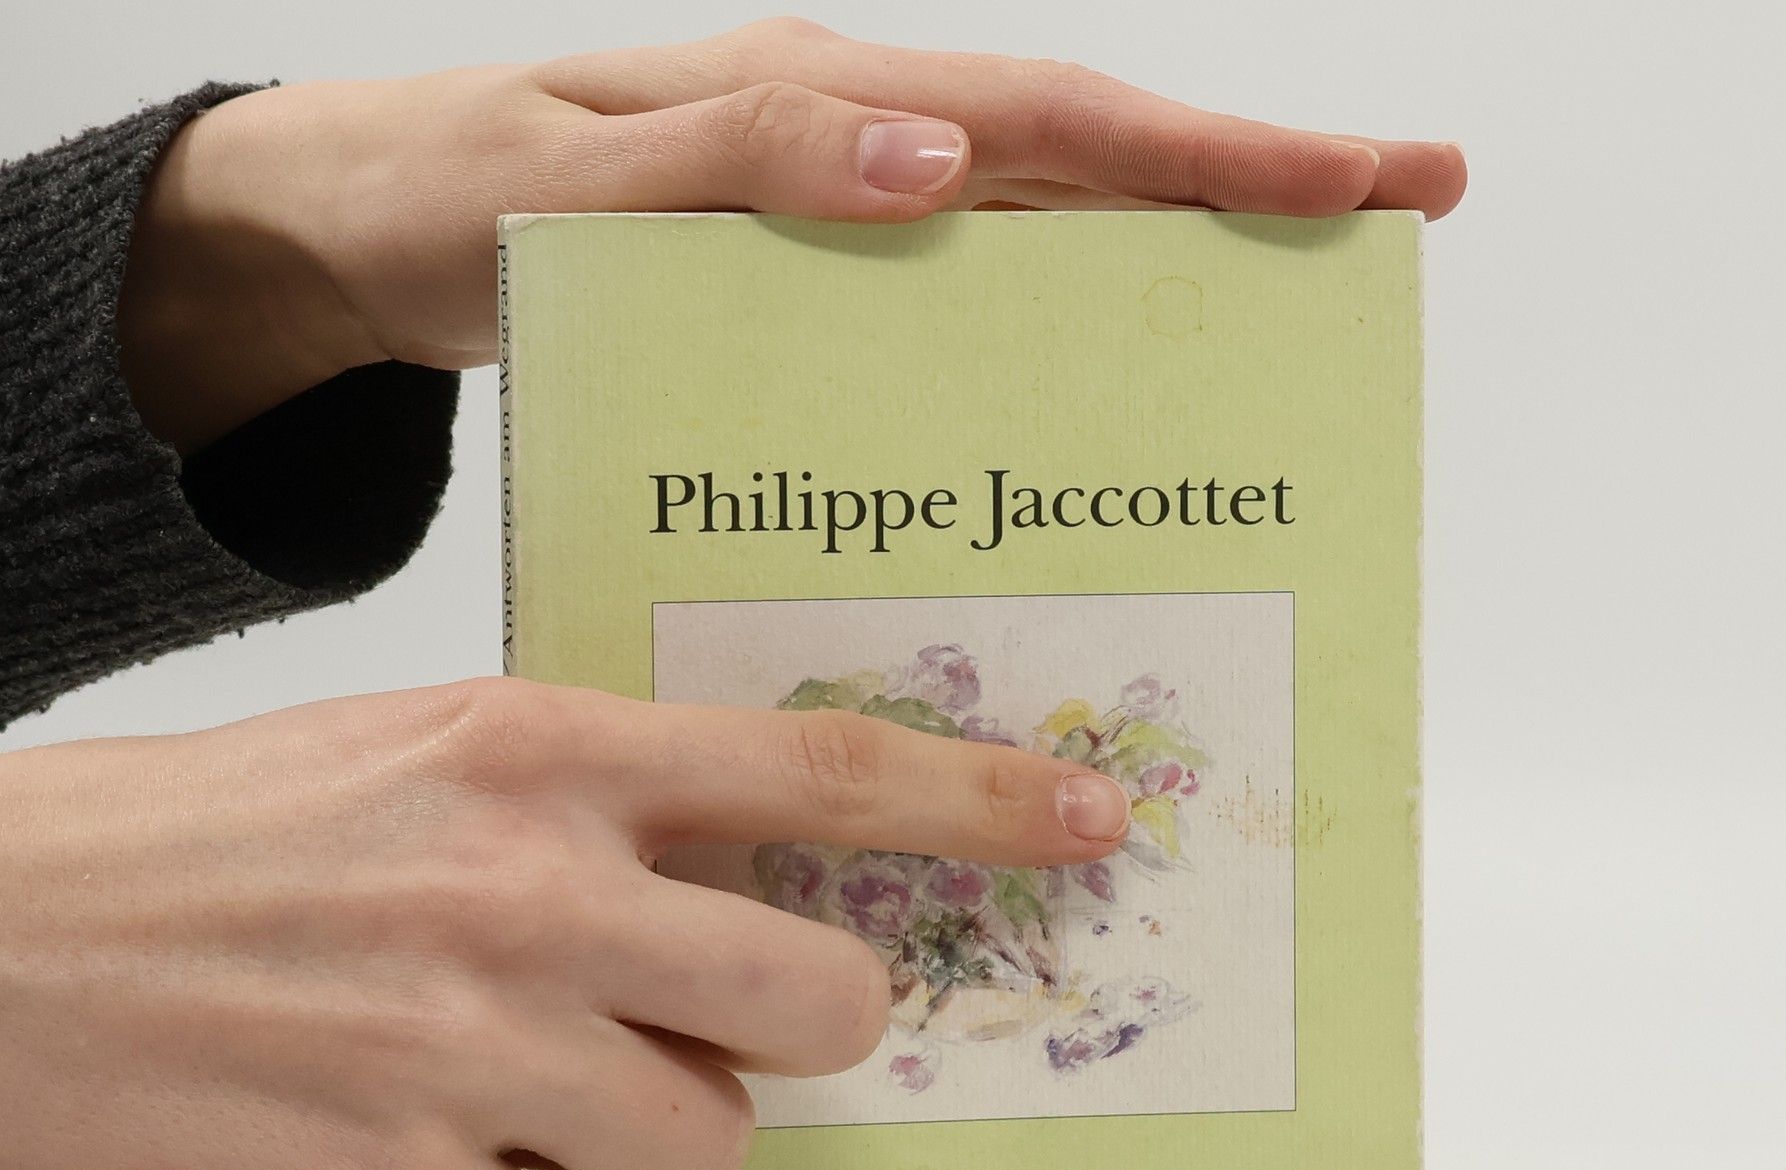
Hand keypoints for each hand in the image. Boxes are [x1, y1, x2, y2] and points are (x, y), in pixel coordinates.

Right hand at [0, 680, 1132, 1169]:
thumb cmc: (195, 857)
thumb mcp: (408, 769)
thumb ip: (589, 818)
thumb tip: (742, 902)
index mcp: (534, 756)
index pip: (822, 769)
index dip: (983, 799)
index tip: (1094, 820)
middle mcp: (531, 893)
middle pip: (826, 997)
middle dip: (800, 1034)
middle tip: (713, 1031)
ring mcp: (475, 1053)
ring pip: (711, 1143)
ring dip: (637, 1138)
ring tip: (502, 1098)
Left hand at [118, 17, 1465, 449]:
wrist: (360, 243)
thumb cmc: (447, 194)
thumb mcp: (571, 174)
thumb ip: (747, 154)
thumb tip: (941, 162)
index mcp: (824, 105)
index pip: (1059, 124)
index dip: (1220, 156)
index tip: (1370, 180)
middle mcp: (856, 159)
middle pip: (1088, 176)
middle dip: (1250, 198)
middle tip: (1396, 230)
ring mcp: (837, 229)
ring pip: (1037, 252)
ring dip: (1163, 287)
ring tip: (1284, 345)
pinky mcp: (805, 305)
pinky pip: (947, 328)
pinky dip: (1035, 359)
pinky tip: (1085, 420)